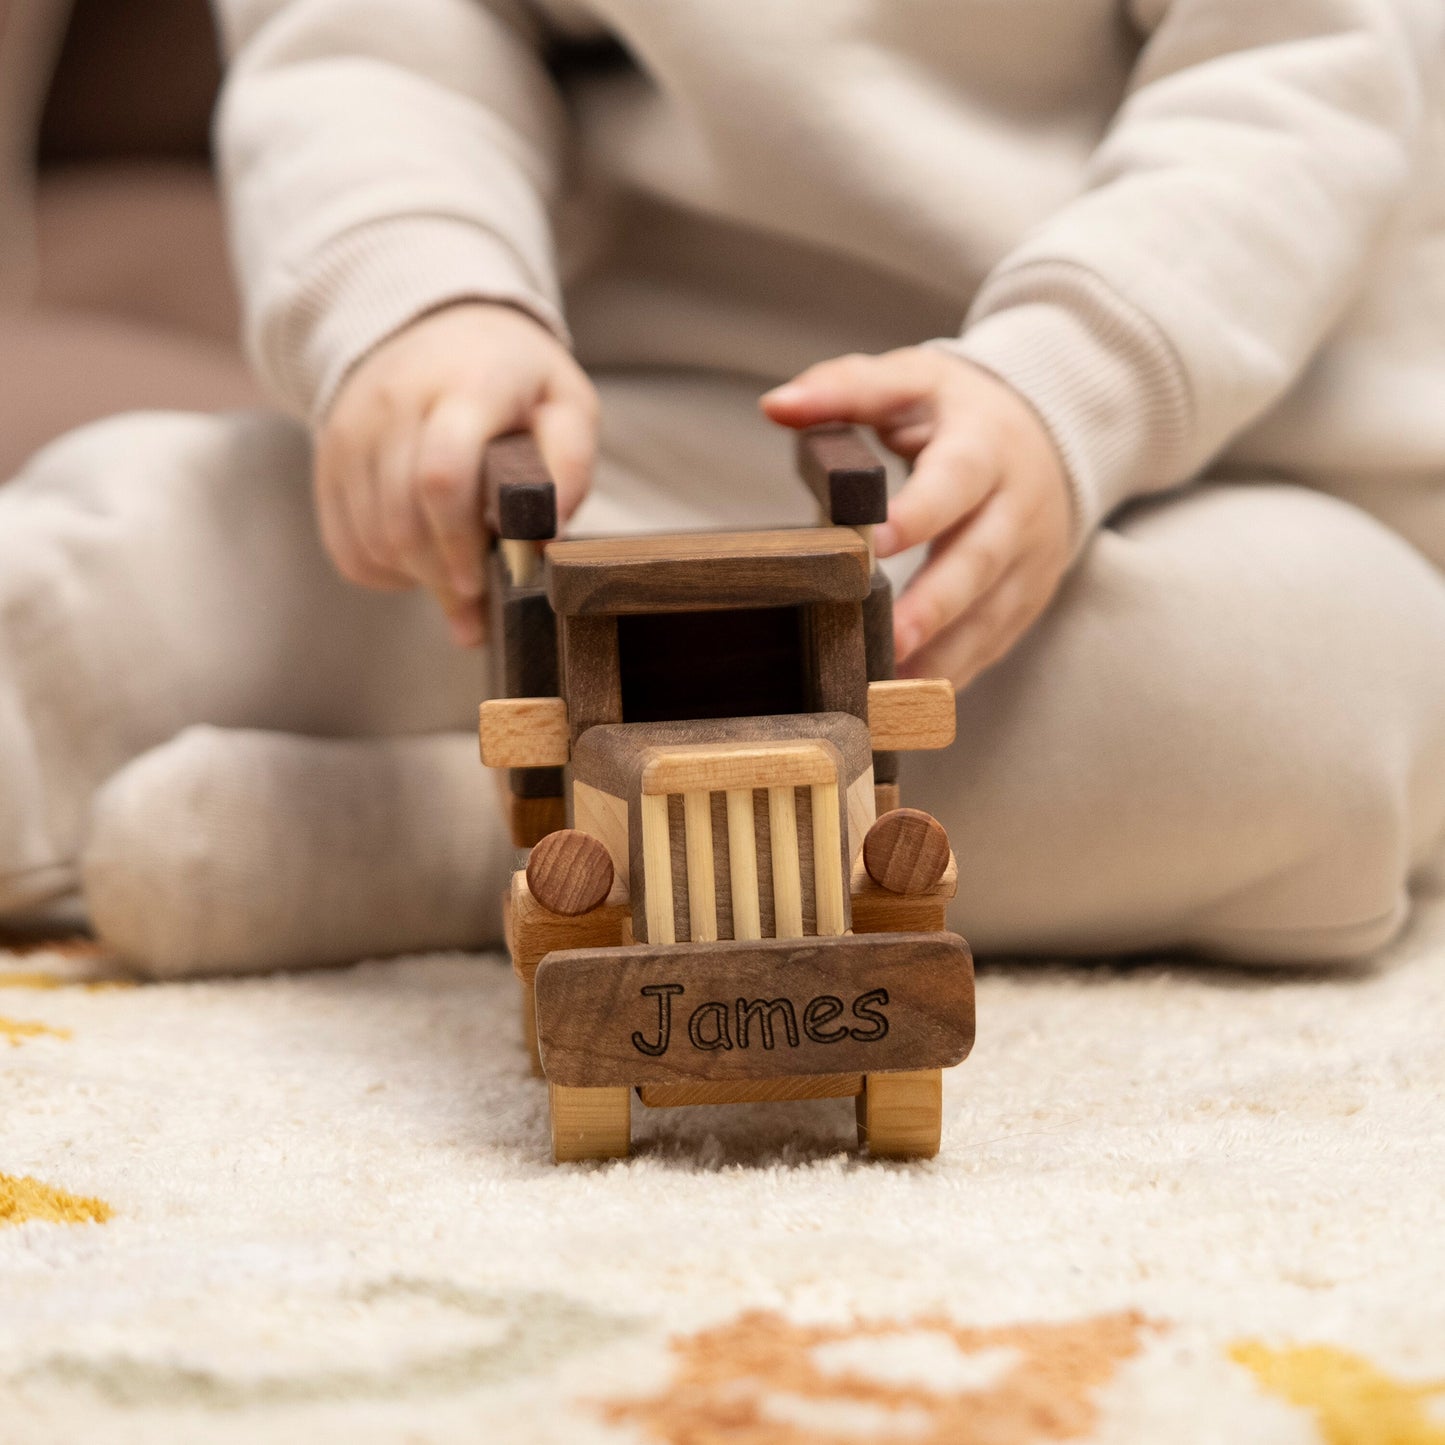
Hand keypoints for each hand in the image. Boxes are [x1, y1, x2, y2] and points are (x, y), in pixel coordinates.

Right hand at [316, 302, 597, 645]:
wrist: (435, 327)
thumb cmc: (514, 379)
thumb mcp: (566, 403)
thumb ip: (568, 465)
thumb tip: (545, 536)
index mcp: (466, 386)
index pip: (440, 475)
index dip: (459, 541)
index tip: (484, 578)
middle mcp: (396, 403)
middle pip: (401, 518)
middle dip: (441, 574)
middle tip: (477, 598)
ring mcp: (352, 431)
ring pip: (371, 537)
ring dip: (415, 577)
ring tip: (455, 576)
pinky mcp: (329, 459)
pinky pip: (345, 543)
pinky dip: (383, 571)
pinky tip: (419, 562)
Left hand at [762, 347, 1070, 687]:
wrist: (1053, 433)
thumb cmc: (960, 413)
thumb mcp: (912, 381)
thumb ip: (844, 389)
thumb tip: (777, 405)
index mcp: (984, 448)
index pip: (954, 483)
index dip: (917, 515)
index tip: (871, 546)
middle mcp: (1015, 509)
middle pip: (976, 563)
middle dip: (933, 608)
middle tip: (888, 643)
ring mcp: (1028, 562)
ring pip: (988, 618)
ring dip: (940, 660)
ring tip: (886, 696)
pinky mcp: (1026, 600)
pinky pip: (990, 646)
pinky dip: (950, 677)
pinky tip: (907, 705)